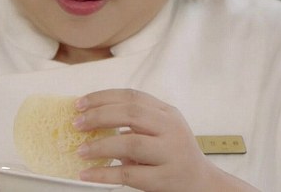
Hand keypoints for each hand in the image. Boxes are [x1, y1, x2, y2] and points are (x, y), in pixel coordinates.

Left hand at [73, 89, 257, 191]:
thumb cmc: (174, 155)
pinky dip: (104, 173)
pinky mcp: (166, 178)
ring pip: (131, 143)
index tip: (80, 103)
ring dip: (101, 145)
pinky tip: (87, 173)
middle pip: (131, 113)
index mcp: (168, 113)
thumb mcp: (162, 130)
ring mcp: (171, 153)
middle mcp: (172, 129)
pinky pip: (130, 174)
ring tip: (81, 150)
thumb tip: (91, 118)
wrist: (203, 184)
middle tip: (77, 124)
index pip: (132, 97)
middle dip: (99, 116)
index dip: (103, 97)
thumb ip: (136, 122)